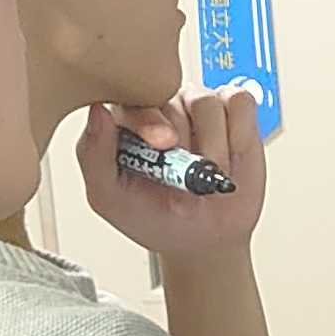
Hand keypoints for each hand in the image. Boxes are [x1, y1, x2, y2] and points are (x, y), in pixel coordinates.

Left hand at [76, 87, 268, 258]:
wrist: (202, 239)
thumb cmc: (151, 217)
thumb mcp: (108, 197)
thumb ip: (94, 155)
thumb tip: (97, 111)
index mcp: (125, 119)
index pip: (128, 98)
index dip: (147, 118)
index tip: (164, 144)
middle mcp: (161, 106)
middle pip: (172, 96)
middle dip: (186, 137)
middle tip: (192, 169)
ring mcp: (198, 105)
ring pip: (208, 100)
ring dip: (214, 143)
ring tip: (209, 172)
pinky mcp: (233, 110)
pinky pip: (240, 102)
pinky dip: (239, 132)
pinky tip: (230, 157)